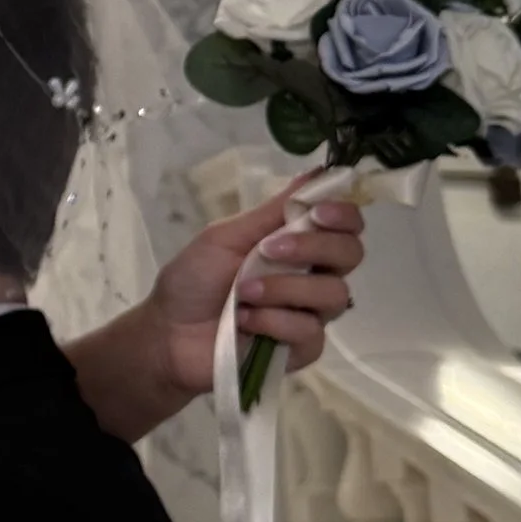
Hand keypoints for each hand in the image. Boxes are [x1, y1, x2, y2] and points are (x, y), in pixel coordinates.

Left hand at [153, 181, 364, 398]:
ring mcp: (311, 314)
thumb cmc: (194, 279)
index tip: (319, 212)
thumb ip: (273, 211)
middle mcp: (313, 275)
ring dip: (285, 288)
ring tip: (245, 291)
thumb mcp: (227, 236)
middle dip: (315, 247)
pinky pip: (311, 331)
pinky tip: (245, 321)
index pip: (345, 225)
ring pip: (333, 294)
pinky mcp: (303, 349)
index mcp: (298, 244)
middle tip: (272, 250)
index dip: (343, 215)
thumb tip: (316, 172)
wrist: (169, 333)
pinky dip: (275, 322)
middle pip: (351, 254)